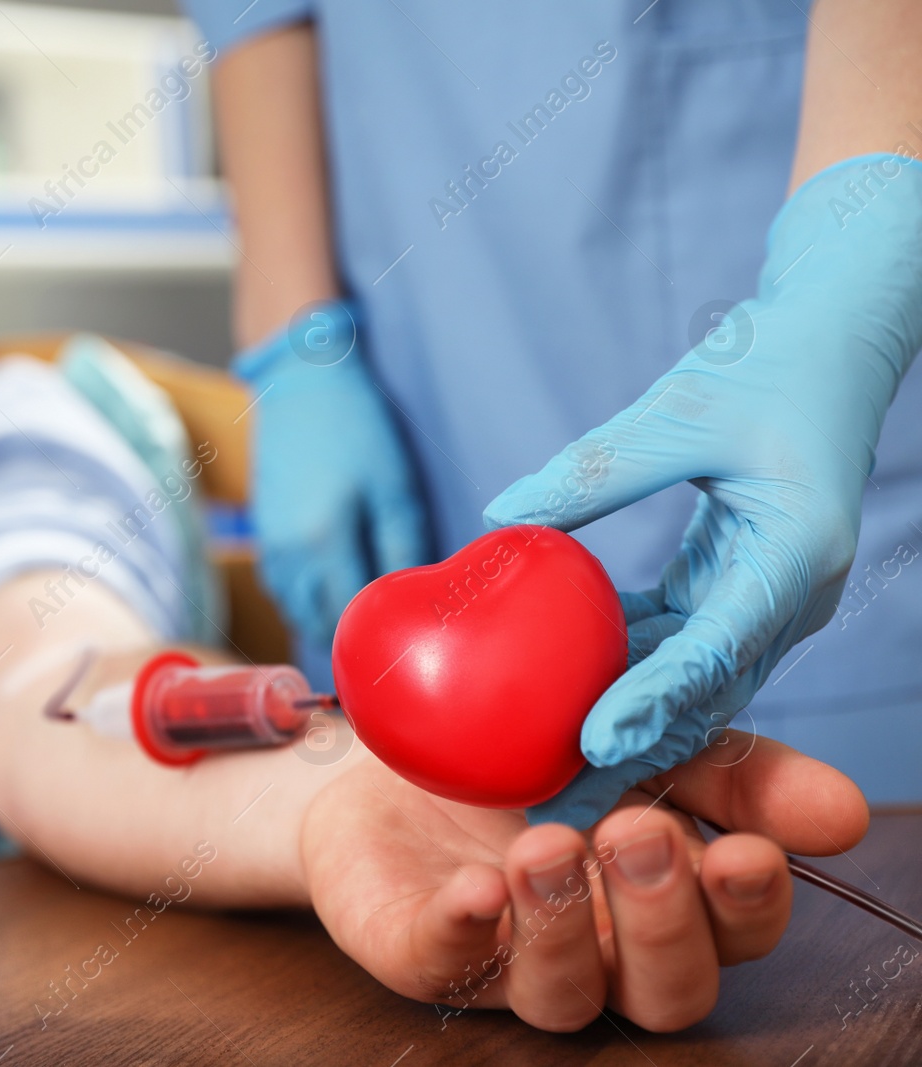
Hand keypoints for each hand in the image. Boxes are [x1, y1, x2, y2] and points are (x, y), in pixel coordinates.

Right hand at [235, 300, 430, 650]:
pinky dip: (305, 602)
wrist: (301, 384)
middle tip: (388, 638)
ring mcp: (270, 547)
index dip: (377, 636)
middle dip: (351, 636)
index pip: (351, 617)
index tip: (405, 643)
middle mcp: (289, 555)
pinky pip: (282, 591)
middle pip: (318, 624)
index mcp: (324, 542)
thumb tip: (420, 596)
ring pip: (295, 612)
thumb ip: (404, 548)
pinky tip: (331, 593)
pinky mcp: (263, 536)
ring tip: (362, 623)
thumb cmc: (356, 429)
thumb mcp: (395, 487)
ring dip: (325, 623)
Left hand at [301, 732, 867, 1031]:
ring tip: (546, 845)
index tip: (746, 855)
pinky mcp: (423, 949)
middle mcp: (599, 950)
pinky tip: (474, 888)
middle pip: (664, 989)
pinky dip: (463, 929)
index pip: (735, 936)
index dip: (748, 907)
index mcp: (666, 901)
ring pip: (563, 997)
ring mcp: (510, 960)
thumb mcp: (639, 736)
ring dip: (563, 925)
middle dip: (661, 919)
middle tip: (636, 835)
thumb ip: (732, 771)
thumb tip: (843, 812)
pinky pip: (446, 962)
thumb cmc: (532, 745)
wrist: (394, 742)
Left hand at [481, 155, 921, 827]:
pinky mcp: (737, 590)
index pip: (716, 649)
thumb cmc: (764, 363)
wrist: (832, 345)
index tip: (590, 746)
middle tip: (558, 812)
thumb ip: (594, 470)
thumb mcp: (679, 409)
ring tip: (548, 783)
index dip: (653, 703)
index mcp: (793, 555)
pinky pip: (677, 645)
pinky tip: (556, 698)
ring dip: (624, 729)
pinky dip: (624, 674)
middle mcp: (788, 596)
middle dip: (635, 757)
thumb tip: (497, 520)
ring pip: (690, 686)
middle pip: (704, 696)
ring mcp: (766, 599)